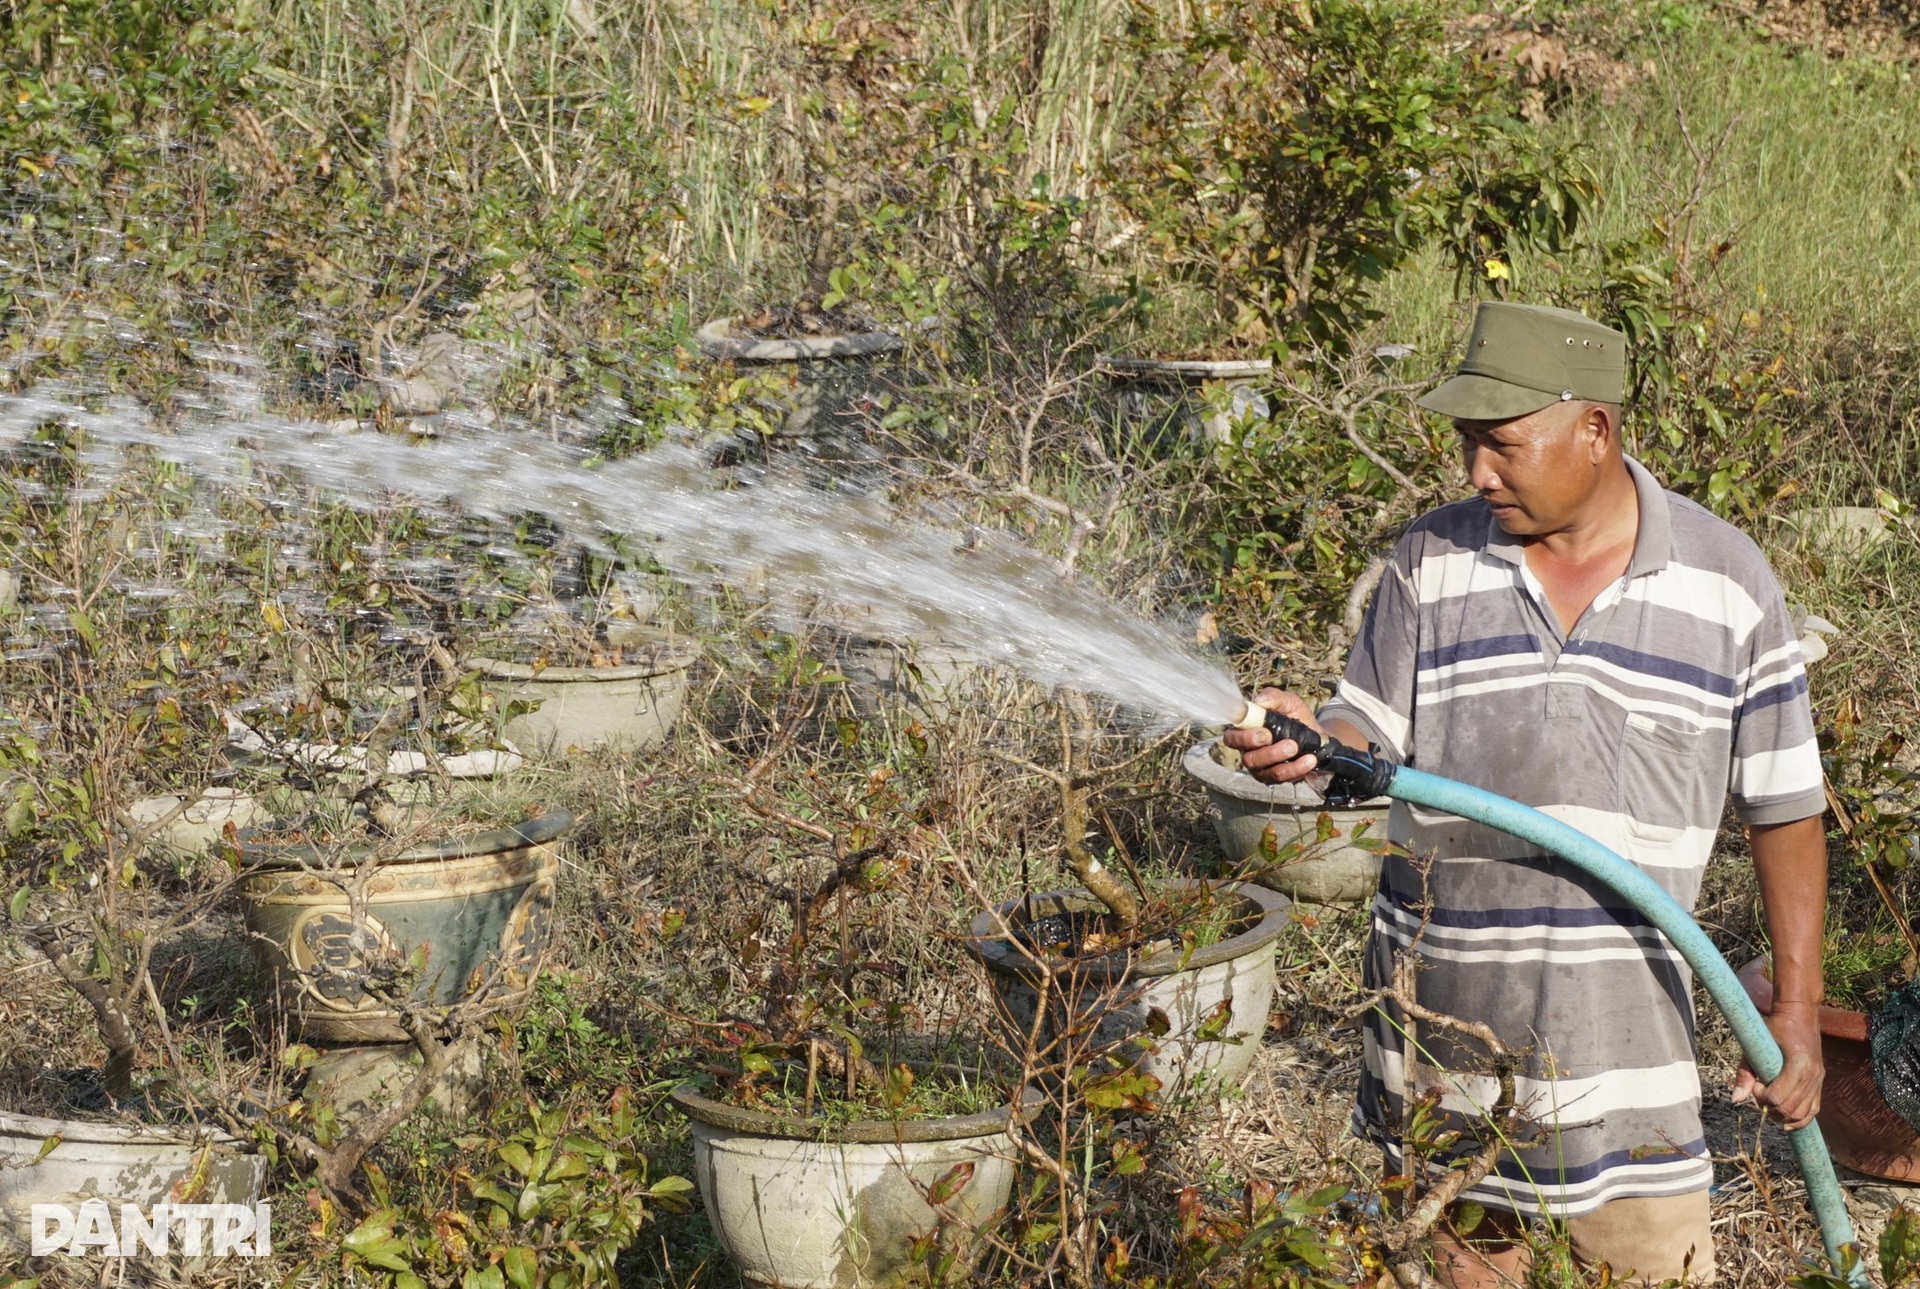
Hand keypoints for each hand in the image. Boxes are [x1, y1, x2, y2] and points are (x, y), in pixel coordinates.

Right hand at [1220, 688, 1326, 786]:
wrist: (1317, 736)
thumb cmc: (1296, 716)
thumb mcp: (1288, 702)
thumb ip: (1273, 697)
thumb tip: (1259, 702)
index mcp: (1246, 731)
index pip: (1231, 738)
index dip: (1243, 738)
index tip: (1265, 732)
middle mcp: (1249, 751)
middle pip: (1247, 759)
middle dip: (1267, 753)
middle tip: (1289, 743)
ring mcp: (1261, 768)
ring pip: (1264, 771)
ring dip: (1282, 759)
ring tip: (1298, 748)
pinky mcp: (1275, 778)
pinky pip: (1280, 778)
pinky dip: (1296, 769)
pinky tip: (1309, 759)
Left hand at [1731, 999, 1823, 1129]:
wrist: (1799, 1013)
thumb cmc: (1774, 1026)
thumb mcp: (1755, 1046)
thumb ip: (1745, 1074)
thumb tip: (1736, 1100)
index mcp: (1798, 1064)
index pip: (1778, 1097)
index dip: (1761, 1096)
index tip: (1755, 1083)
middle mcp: (1812, 1076)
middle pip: (1789, 1109)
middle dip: (1770, 1107)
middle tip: (1758, 1092)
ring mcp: (1819, 1080)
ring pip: (1802, 1114)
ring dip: (1782, 1116)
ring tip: (1768, 1104)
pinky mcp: (1820, 1083)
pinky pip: (1813, 1109)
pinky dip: (1800, 1119)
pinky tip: (1786, 1121)